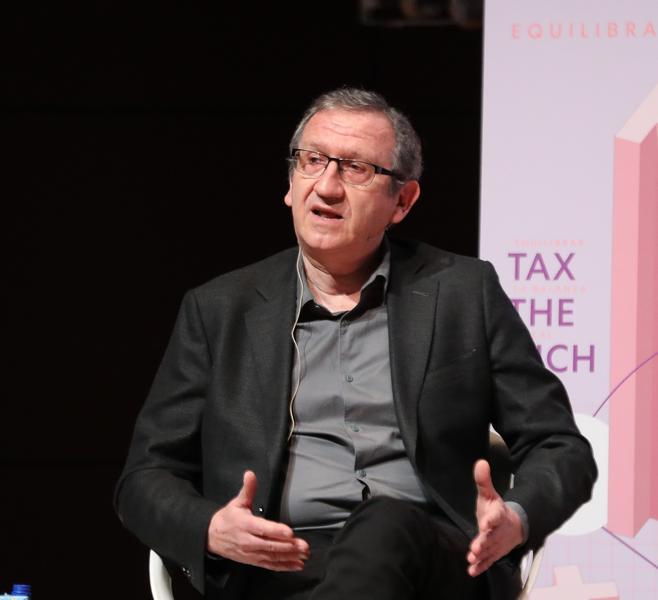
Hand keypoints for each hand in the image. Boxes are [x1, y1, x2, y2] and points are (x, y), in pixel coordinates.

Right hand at [207, 470, 309, 570]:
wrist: (212, 537)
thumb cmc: (227, 519)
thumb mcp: (237, 502)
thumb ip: (247, 489)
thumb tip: (250, 474)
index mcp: (245, 524)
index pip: (263, 528)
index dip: (276, 531)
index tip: (289, 532)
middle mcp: (248, 541)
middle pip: (270, 545)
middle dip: (288, 546)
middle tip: (303, 546)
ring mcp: (251, 553)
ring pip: (272, 557)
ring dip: (289, 557)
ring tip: (303, 556)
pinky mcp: (253, 561)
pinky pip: (269, 565)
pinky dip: (283, 566)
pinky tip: (295, 565)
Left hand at [467, 459, 522, 576]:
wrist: (513, 526)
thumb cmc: (496, 509)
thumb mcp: (489, 494)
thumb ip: (483, 480)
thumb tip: (480, 462)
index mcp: (498, 514)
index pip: (496, 517)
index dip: (491, 520)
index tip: (485, 523)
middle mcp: (499, 530)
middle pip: (492, 537)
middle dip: (484, 542)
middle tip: (476, 547)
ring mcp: (497, 543)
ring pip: (490, 550)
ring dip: (481, 555)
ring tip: (472, 558)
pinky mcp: (494, 553)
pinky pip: (488, 561)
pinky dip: (481, 566)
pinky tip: (472, 571)